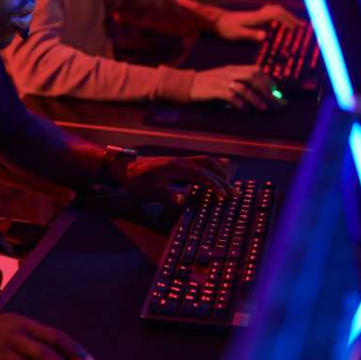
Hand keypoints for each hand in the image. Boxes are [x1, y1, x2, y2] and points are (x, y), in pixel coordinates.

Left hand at [117, 155, 234, 202]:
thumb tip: (182, 199)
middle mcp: (180, 162)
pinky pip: (200, 161)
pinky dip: (213, 164)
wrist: (125, 168)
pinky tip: (222, 164)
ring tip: (232, 183)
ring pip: (206, 162)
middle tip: (236, 193)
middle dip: (223, 180)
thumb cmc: (136, 182)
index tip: (225, 196)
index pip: (200, 176)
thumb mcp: (148, 192)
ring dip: (220, 171)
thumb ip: (165, 195)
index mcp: (175, 168)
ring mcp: (180, 160)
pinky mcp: (178, 162)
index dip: (214, 186)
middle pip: (207, 168)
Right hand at [190, 64, 284, 111]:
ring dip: (256, 98)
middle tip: (274, 102)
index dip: (268, 81)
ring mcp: (221, 81)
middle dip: (267, 90)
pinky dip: (241, 104)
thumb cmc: (205, 85)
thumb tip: (257, 94)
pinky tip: (245, 110)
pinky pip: (231, 96)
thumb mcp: (222, 79)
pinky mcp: (214, 90)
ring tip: (263, 108)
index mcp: (232, 69)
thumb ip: (237, 82)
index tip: (276, 93)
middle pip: (253, 77)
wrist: (183, 84)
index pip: (256, 70)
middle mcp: (229, 73)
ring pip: (244, 87)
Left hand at [214, 4, 300, 40]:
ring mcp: (256, 14)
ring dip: (286, 15)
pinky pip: (270, 13)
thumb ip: (250, 34)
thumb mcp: (237, 34)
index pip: (276, 15)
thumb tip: (265, 36)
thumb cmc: (226, 28)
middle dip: (291, 17)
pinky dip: (279, 15)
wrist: (217, 21)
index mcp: (256, 17)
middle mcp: (258, 13)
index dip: (287, 20)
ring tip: (295, 24)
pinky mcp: (254, 16)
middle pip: (278, 10)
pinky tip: (280, 22)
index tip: (295, 28)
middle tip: (301, 26)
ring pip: (275, 10)